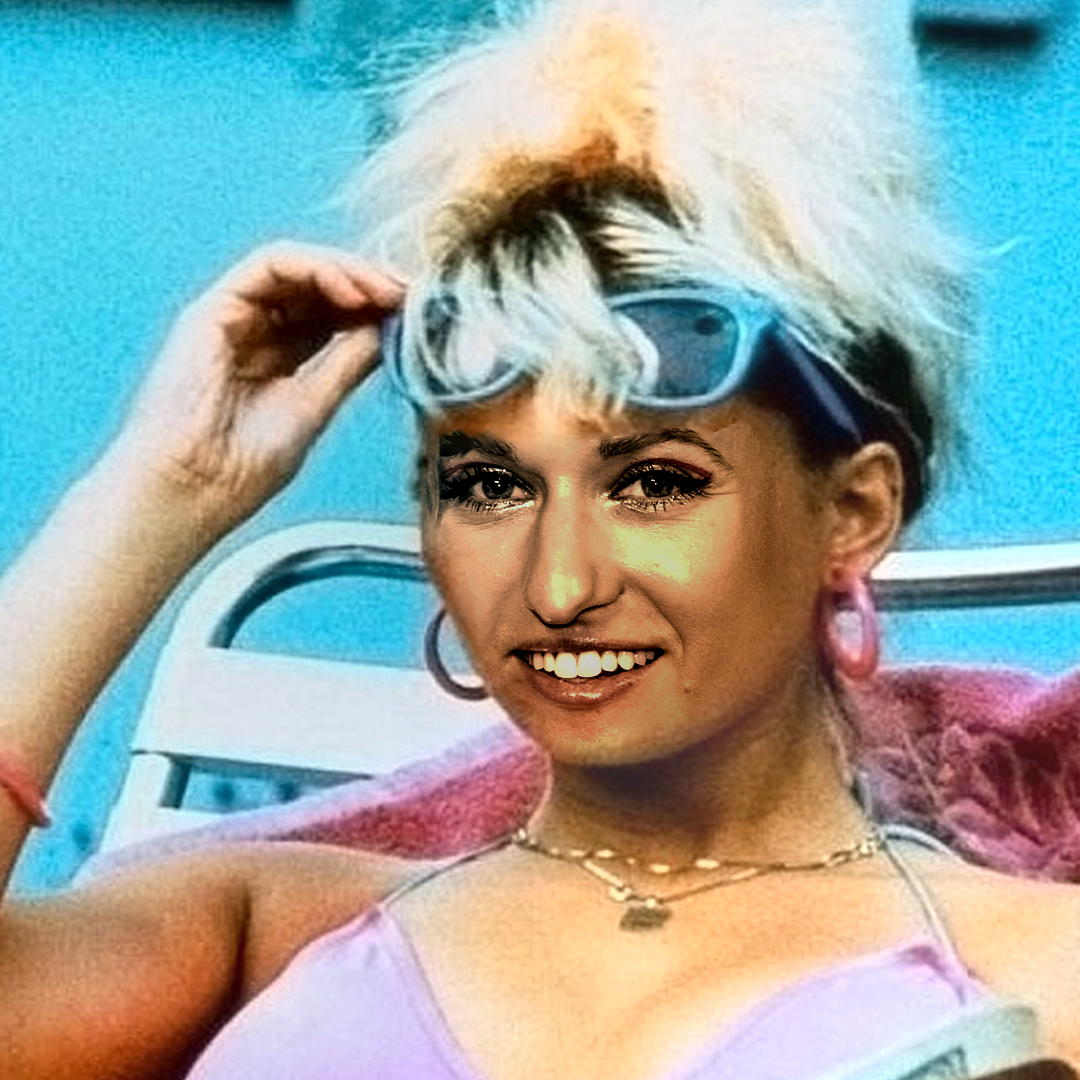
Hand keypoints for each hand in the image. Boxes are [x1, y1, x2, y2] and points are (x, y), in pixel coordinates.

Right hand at [117, 241, 405, 529]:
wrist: (191, 491)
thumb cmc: (241, 468)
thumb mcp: (314, 408)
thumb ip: (348, 364)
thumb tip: (389, 328)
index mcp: (281, 359)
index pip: (334, 315)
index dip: (376, 307)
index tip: (417, 313)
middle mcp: (256, 331)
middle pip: (319, 285)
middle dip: (370, 283)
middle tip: (411, 293)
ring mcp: (233, 316)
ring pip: (298, 267)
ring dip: (350, 270)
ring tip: (388, 290)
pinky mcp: (213, 307)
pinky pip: (269, 265)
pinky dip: (315, 267)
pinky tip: (351, 290)